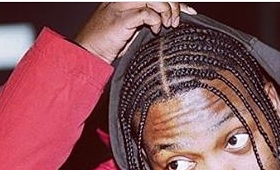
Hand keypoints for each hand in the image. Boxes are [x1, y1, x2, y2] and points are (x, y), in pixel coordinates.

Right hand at [75, 2, 196, 63]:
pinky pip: (145, 12)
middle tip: (175, 22)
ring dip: (166, 11)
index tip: (189, 11)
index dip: (176, 1)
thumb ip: (148, 20)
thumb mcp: (133, 29)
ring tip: (167, 25)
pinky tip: (155, 30)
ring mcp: (121, 6)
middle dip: (173, 4)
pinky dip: (155, 20)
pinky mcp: (121, 20)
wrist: (90, 53)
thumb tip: (169, 21)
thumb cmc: (110, 43)